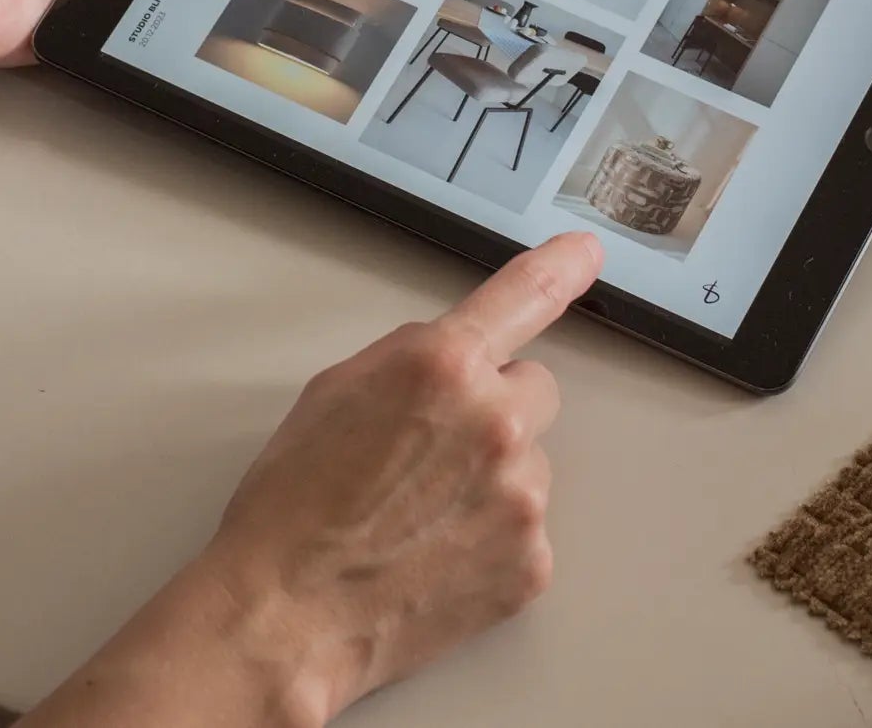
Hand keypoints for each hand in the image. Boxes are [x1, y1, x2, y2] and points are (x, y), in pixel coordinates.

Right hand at [190, 233, 602, 721]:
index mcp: (441, 367)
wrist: (285, 617)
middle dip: (495, 409)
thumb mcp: (333, 393)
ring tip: (418, 518)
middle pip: (534, 391)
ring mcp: (521, 498)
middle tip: (431, 453)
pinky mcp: (532, 563)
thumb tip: (450, 355)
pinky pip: (526, 529)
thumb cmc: (292, 507)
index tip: (586, 254)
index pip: (523, 298)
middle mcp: (496, 424)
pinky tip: (434, 555)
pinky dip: (491, 538)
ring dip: (492, 480)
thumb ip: (408, 358)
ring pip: (529, 465)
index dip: (560, 269)